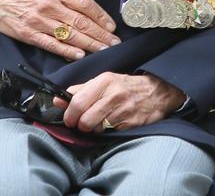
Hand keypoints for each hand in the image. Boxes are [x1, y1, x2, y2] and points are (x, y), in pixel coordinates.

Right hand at [0, 0, 119, 60]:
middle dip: (100, 34)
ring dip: (89, 44)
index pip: (83, 2)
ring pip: (69, 34)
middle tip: (114, 43)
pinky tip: (79, 55)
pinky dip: (66, 50)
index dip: (100, 15)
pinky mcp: (27, 33)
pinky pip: (51, 43)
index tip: (111, 25)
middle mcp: (48, 4)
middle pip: (80, 21)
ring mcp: (38, 20)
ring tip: (103, 50)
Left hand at [55, 72, 185, 132]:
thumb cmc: (125, 86)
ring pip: (95, 128)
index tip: (69, 118)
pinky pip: (109, 132)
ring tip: (97, 122)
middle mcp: (113, 94)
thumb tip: (57, 100)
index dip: (69, 114)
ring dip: (92, 129)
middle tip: (80, 124)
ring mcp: (123, 110)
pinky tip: (109, 124)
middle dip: (79, 125)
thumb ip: (80, 90)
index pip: (77, 101)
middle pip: (84, 119)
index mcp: (104, 81)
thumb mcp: (104, 81)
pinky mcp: (131, 123)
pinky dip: (105, 131)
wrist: (157, 92)